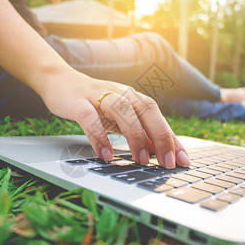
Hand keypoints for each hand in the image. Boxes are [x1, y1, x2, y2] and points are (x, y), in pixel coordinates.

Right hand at [39, 70, 190, 168]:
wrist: (59, 82)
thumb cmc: (93, 103)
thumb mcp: (118, 117)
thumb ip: (137, 131)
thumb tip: (159, 152)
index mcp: (132, 97)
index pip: (158, 116)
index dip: (172, 138)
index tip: (184, 160)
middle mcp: (119, 93)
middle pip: (147, 110)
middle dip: (161, 137)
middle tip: (168, 163)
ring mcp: (98, 96)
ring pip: (122, 111)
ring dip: (135, 136)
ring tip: (141, 160)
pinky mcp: (78, 102)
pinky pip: (89, 118)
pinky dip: (99, 136)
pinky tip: (105, 155)